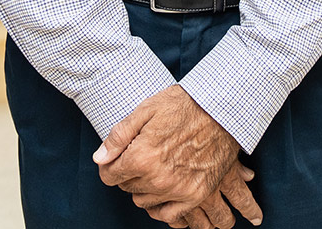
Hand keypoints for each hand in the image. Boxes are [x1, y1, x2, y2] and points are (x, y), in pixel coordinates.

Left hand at [94, 87, 259, 223]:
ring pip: (145, 202)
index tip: (119, 158)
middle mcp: (157, 179)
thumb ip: (118, 136)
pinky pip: (170, 215)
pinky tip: (163, 193)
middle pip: (127, 188)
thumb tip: (100, 158)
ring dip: (145, 189)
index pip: (109, 176)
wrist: (221, 109)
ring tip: (155, 170)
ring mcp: (178, 190)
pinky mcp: (196, 195)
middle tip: (141, 157)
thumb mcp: (145, 110)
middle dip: (128, 174)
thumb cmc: (183, 105)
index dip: (111, 165)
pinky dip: (162, 207)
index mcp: (141, 157)